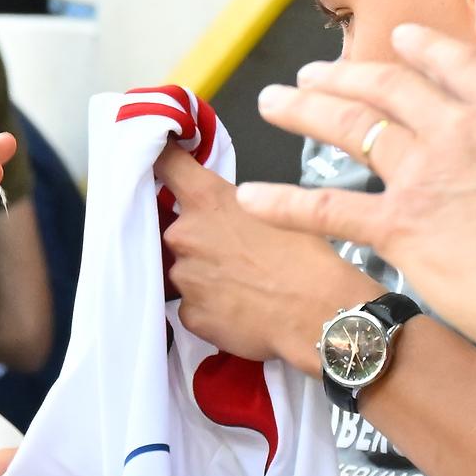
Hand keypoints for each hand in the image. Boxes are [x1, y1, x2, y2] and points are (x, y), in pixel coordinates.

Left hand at [157, 147, 377, 369]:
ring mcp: (183, 277)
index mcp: (207, 199)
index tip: (158, 161)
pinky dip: (211, 307)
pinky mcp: (189, 314)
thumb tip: (231, 210)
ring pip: (186, 270)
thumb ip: (237, 204)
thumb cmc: (307, 258)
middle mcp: (185, 234)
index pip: (165, 164)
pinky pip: (193, 305)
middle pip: (178, 229)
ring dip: (206, 275)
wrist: (318, 315)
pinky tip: (240, 309)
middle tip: (236, 253)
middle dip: (200, 239)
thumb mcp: (276, 210)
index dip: (159, 160)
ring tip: (244, 285)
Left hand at [237, 28, 475, 369]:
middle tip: (312, 74)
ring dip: (308, 112)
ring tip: (275, 101)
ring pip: (352, 129)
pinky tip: (251, 196)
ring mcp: (427, 175)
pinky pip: (328, 207)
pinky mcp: (399, 226)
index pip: (461, 68)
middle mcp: (465, 132)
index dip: (424, 51)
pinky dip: (285, 201)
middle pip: (390, 88)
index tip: (397, 41)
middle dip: (346, 76)